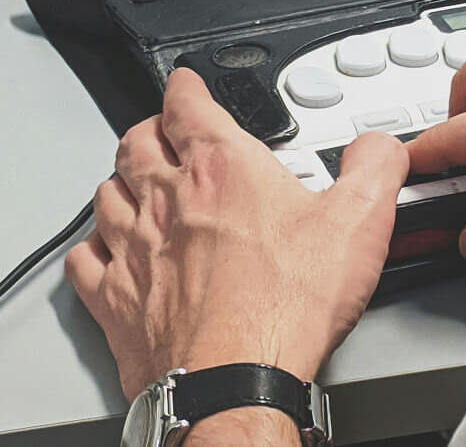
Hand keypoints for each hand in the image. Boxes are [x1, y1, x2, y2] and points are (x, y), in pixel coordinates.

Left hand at [65, 68, 407, 403]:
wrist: (235, 381)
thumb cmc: (285, 308)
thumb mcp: (359, 224)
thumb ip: (375, 170)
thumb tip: (380, 148)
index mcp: (222, 169)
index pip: (187, 105)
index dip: (186, 87)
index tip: (186, 84)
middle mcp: (168, 201)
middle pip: (137, 144)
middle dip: (149, 130)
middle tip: (161, 131)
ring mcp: (134, 249)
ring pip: (106, 194)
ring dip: (119, 181)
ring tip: (134, 182)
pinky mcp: (115, 300)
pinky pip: (86, 260)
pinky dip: (93, 248)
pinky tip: (104, 251)